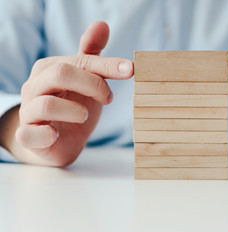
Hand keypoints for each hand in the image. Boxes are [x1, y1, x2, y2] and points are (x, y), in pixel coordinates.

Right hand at [8, 21, 132, 165]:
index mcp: (49, 69)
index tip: (130, 70)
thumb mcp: (86, 80)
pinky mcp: (27, 136)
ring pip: (48, 104)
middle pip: (61, 74)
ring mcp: (28, 112)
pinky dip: (48, 135)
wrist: (59, 141)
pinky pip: (30, 134)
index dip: (107, 65)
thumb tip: (102, 24)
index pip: (78, 61)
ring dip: (76, 111)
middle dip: (92, 85)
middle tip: (108, 98)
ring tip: (85, 115)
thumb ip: (92, 56)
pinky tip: (58, 134)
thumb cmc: (74, 106)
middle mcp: (35, 86)